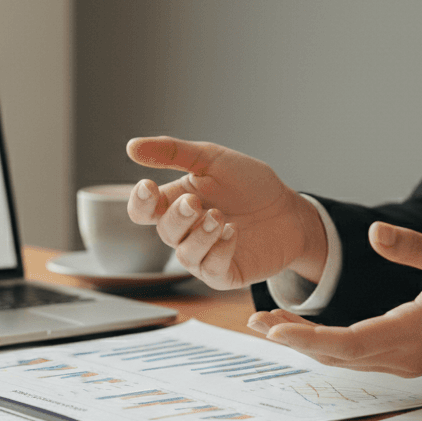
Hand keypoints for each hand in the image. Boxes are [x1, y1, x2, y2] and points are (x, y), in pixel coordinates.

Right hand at [126, 136, 326, 288]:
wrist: (290, 209)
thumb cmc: (249, 184)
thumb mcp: (212, 159)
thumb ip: (173, 153)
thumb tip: (131, 147)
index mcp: (176, 203)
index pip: (142, 211)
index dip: (139, 202)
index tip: (148, 186)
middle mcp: (186, 233)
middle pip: (164, 232)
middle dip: (177, 217)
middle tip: (195, 203)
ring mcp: (205, 255)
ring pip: (185, 255)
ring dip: (199, 235)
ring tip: (218, 217)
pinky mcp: (226, 273)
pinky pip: (212, 269)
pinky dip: (219, 250)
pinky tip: (232, 232)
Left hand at [247, 222, 421, 375]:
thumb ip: (414, 247)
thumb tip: (374, 233)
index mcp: (415, 332)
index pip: (348, 343)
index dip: (308, 337)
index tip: (275, 327)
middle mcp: (406, 355)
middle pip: (338, 356)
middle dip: (295, 340)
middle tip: (256, 322)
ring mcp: (407, 362)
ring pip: (346, 359)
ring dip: (308, 344)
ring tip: (270, 325)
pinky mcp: (407, 358)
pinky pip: (360, 357)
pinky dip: (329, 345)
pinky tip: (308, 332)